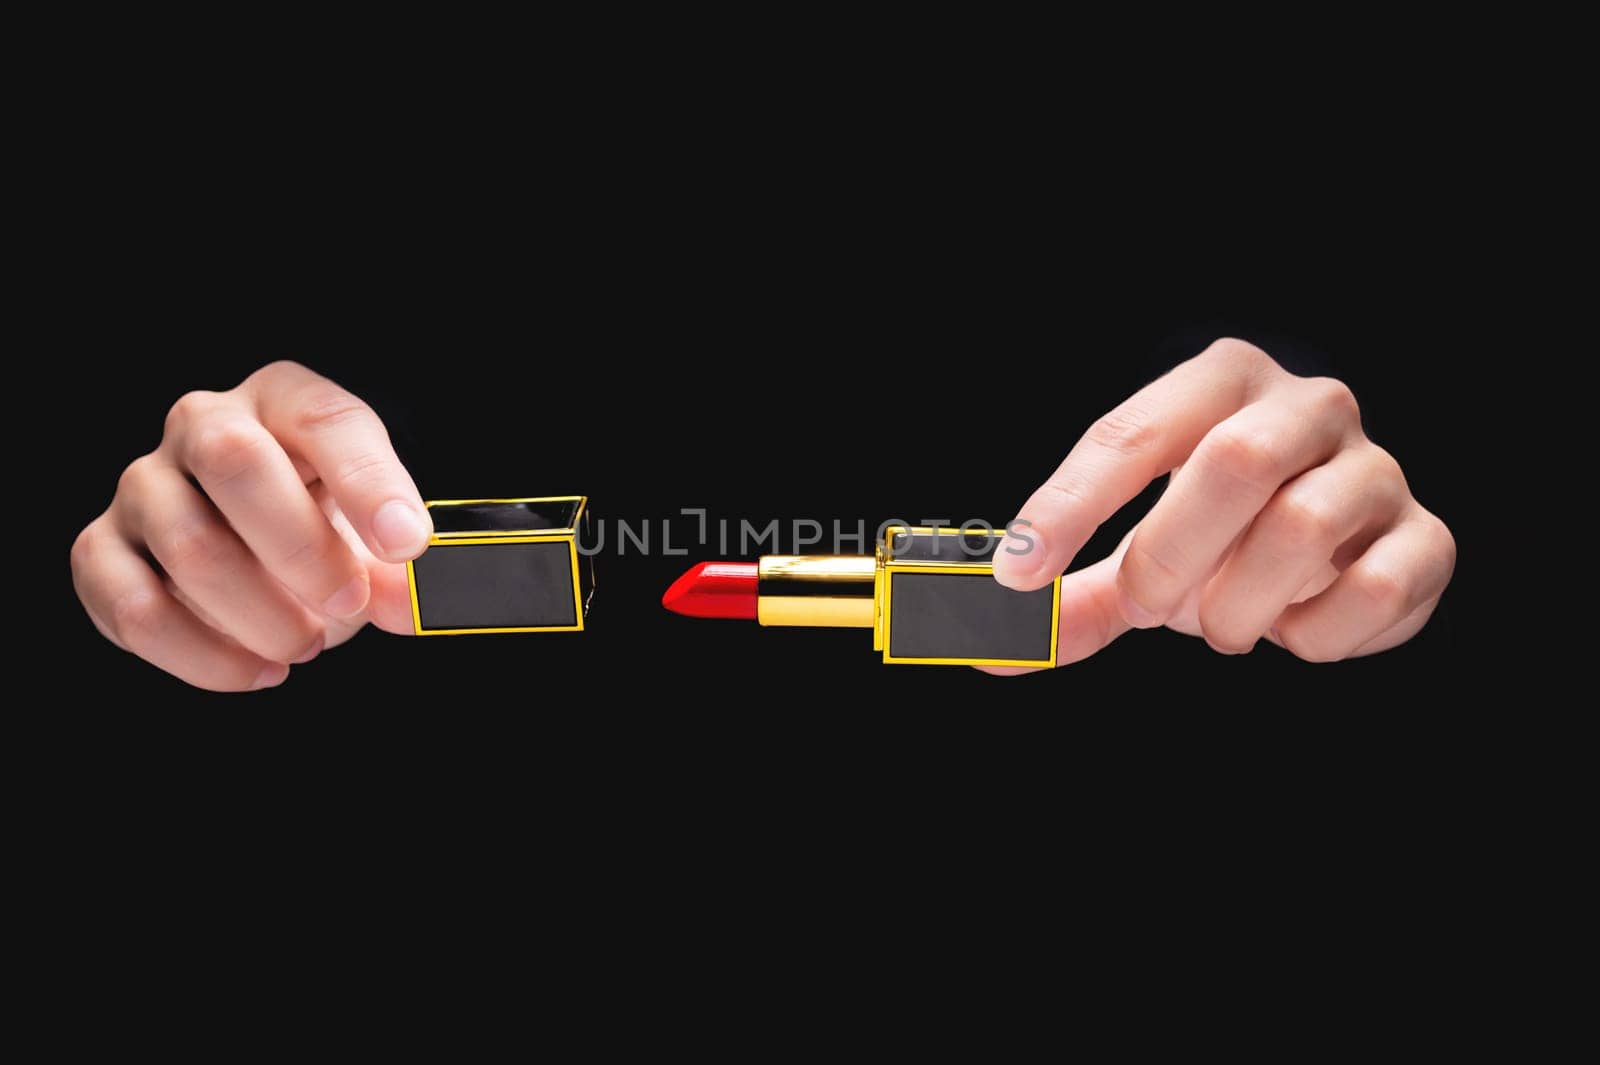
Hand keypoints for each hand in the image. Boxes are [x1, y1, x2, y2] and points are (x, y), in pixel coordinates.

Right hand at [70, 362, 430, 690]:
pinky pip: (134, 607)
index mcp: (282, 399)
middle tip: (348, 602)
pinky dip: (203, 655)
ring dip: (259, 614)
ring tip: (304, 642)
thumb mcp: (370, 527)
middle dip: (303, 550)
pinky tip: (256, 669)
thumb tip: (408, 605)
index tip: (406, 544)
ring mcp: (143, 485)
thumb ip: (397, 565)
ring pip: (186, 544)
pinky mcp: (101, 551)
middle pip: (234, 461)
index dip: (369, 483)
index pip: (325, 419)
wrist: (259, 544)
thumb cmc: (320, 521)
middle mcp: (202, 424)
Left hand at [990, 339, 1453, 670]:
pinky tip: (1293, 629)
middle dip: (1169, 553)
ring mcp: (1376, 468)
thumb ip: (1072, 594)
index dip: (1067, 506)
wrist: (1338, 548)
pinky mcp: (1425, 539)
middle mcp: (1309, 405)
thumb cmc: (1222, 534)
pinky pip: (1371, 591)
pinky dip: (1312, 635)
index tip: (1019, 573)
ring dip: (1237, 605)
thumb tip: (992, 646)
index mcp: (1221, 381)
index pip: (1132, 431)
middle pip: (1236, 460)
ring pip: (1303, 528)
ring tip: (1222, 622)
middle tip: (1146, 606)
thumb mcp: (1138, 551)